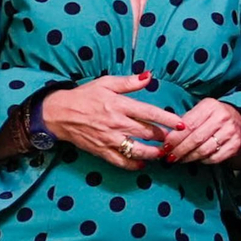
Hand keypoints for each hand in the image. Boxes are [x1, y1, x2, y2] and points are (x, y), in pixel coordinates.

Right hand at [41, 73, 186, 169]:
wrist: (59, 114)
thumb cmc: (85, 96)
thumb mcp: (106, 83)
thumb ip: (129, 82)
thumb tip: (149, 76)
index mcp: (120, 105)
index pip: (150, 113)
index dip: (168, 119)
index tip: (181, 124)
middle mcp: (116, 124)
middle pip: (147, 133)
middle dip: (164, 137)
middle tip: (175, 138)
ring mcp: (109, 139)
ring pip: (137, 150)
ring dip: (153, 153)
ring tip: (163, 153)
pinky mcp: (101, 151)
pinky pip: (120, 161)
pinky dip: (133, 164)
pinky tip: (143, 164)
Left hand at [162, 98, 240, 163]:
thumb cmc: (214, 118)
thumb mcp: (202, 112)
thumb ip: (186, 121)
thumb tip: (165, 138)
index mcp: (210, 106)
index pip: (189, 125)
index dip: (175, 138)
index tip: (165, 146)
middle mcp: (222, 117)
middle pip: (195, 139)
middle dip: (180, 150)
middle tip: (169, 157)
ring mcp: (230, 132)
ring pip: (204, 150)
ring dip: (189, 158)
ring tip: (180, 160)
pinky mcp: (235, 145)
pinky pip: (213, 158)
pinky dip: (202, 161)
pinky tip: (196, 159)